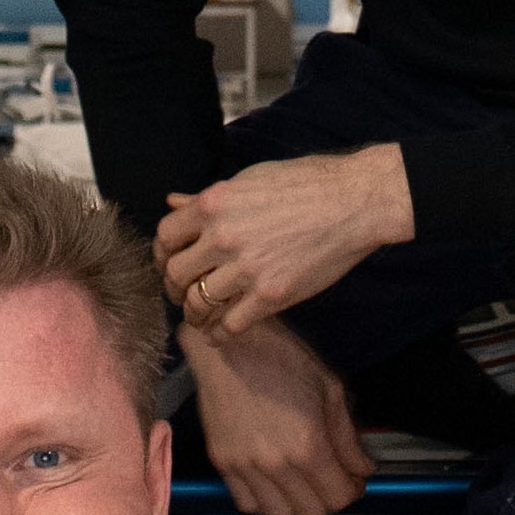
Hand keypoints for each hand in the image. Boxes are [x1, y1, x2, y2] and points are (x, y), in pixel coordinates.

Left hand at [156, 146, 410, 332]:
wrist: (351, 203)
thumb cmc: (304, 183)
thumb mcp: (248, 180)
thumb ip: (206, 197)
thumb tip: (174, 202)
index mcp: (214, 204)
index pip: (165, 235)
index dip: (162, 253)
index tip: (169, 262)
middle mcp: (223, 237)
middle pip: (175, 273)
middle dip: (173, 287)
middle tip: (182, 292)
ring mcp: (247, 268)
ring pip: (197, 304)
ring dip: (194, 313)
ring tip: (201, 315)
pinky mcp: (271, 295)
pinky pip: (230, 325)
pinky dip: (219, 334)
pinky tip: (221, 332)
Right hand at [181, 316, 373, 514]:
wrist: (229, 343)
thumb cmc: (278, 357)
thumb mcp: (329, 389)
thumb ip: (347, 437)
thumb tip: (361, 467)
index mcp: (308, 444)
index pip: (339, 497)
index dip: (352, 490)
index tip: (352, 480)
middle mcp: (276, 463)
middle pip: (311, 512)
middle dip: (327, 498)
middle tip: (329, 478)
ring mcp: (246, 465)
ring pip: (279, 514)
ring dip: (295, 504)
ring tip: (299, 482)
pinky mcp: (223, 462)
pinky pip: (246, 502)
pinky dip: (262, 499)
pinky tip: (270, 478)